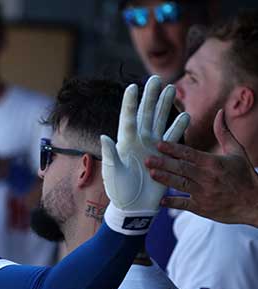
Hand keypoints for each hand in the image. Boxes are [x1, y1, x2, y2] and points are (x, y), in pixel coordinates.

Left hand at [100, 76, 189, 233]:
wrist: (133, 207)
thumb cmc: (119, 191)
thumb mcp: (113, 173)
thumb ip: (110, 155)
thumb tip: (104, 136)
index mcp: (125, 143)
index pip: (128, 118)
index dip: (130, 102)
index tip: (133, 86)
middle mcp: (138, 141)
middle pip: (146, 114)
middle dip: (151, 96)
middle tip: (156, 78)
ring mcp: (151, 147)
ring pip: (160, 121)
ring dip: (166, 106)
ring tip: (171, 89)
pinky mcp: (163, 156)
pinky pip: (173, 138)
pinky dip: (179, 127)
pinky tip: (185, 115)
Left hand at [146, 109, 257, 226]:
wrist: (254, 202)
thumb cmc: (244, 175)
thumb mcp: (237, 152)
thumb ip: (224, 133)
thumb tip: (220, 112)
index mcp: (214, 163)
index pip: (190, 154)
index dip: (174, 149)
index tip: (159, 143)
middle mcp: (208, 178)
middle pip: (182, 169)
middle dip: (164, 163)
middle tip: (147, 159)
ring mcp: (204, 194)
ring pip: (181, 185)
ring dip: (165, 179)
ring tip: (151, 173)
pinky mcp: (202, 208)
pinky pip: (184, 204)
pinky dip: (172, 202)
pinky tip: (160, 200)